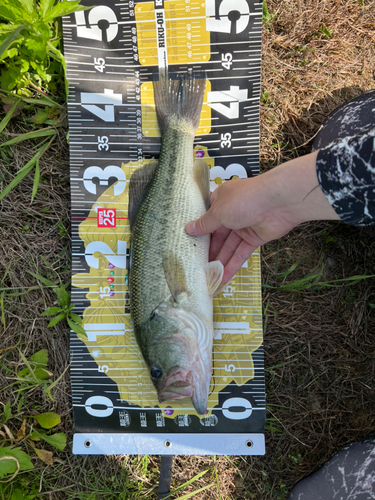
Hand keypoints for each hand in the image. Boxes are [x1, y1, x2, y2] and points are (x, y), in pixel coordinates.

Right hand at [186, 151, 339, 283]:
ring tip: (209, 276)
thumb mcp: (219, 212)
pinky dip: (233, 264)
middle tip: (197, 266)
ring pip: (229, 245)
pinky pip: (242, 252)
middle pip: (218, 234)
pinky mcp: (256, 237)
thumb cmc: (245, 200)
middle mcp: (232, 212)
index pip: (207, 216)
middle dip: (209, 249)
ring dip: (220, 260)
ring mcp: (245, 225)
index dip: (199, 230)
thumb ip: (205, 224)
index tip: (189, 245)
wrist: (279, 202)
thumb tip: (189, 229)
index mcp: (222, 200)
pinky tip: (224, 277)